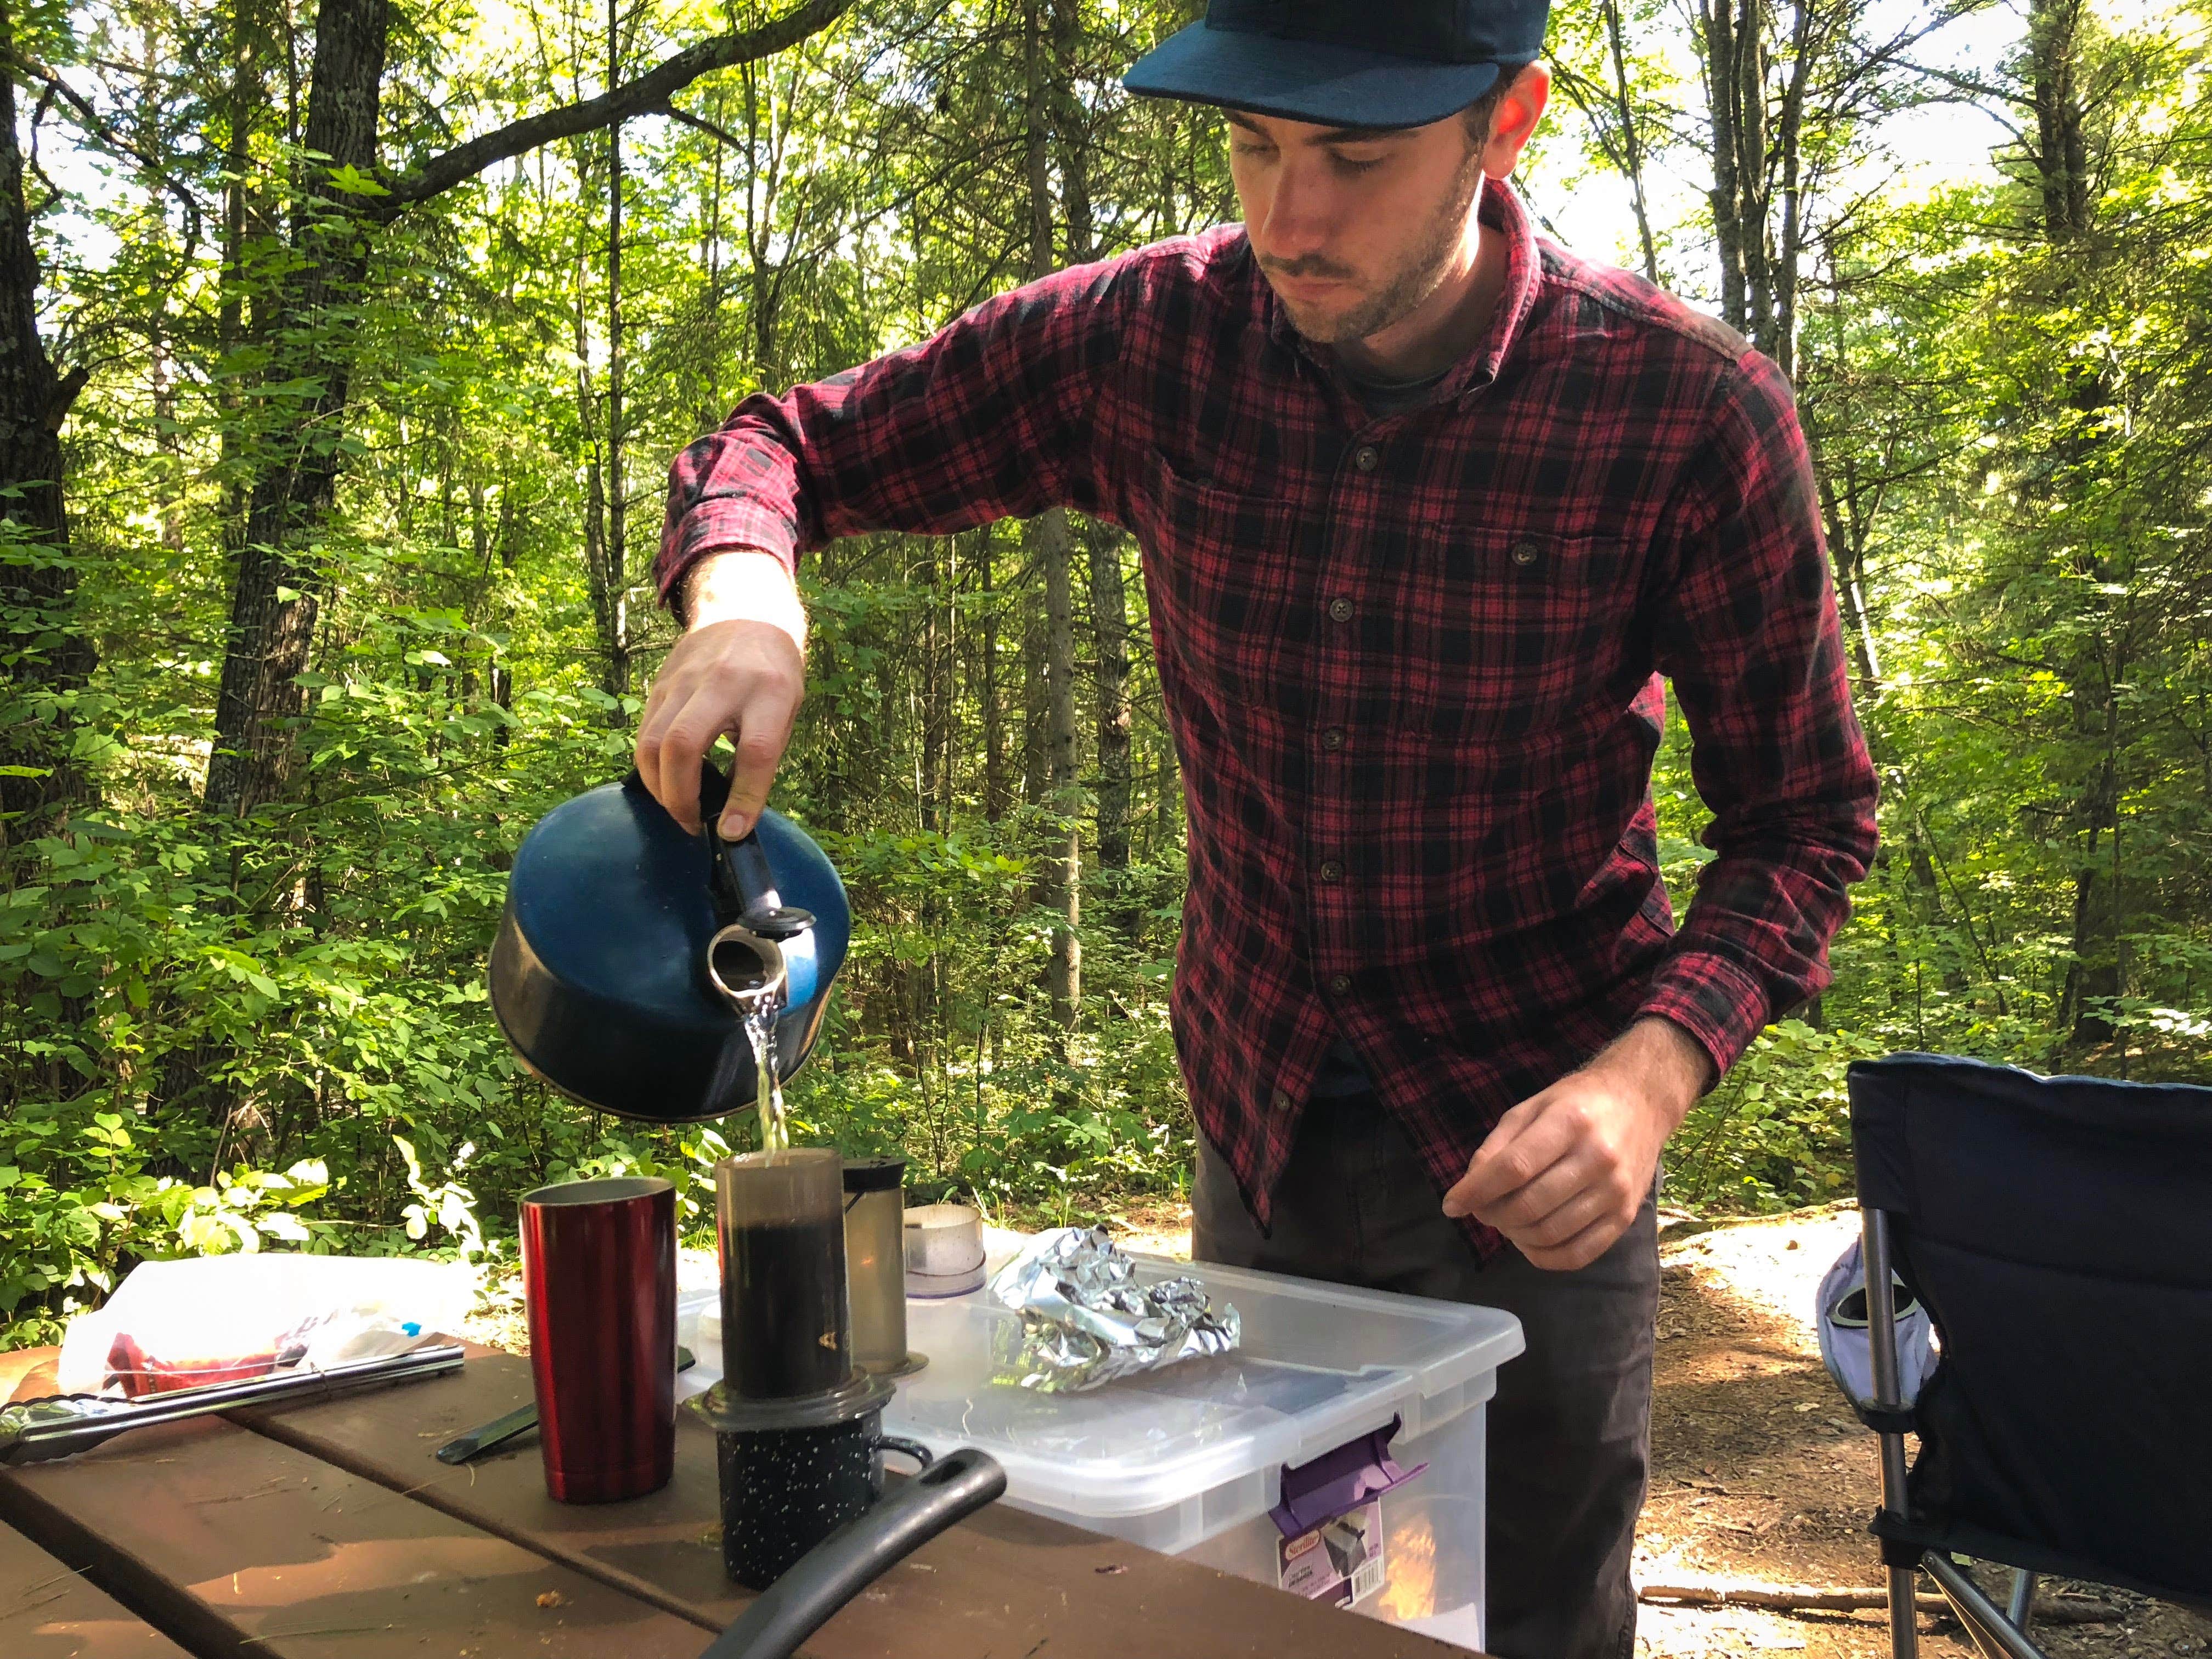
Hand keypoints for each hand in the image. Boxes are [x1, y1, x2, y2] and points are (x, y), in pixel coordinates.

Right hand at [634, 550, 807, 838]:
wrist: (744, 614)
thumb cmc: (772, 672)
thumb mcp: (786, 708)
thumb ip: (764, 754)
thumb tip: (735, 816)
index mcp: (770, 691)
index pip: (755, 751)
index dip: (744, 798)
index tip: (732, 832)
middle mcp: (723, 683)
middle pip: (684, 744)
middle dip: (680, 797)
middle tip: (693, 824)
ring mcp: (685, 681)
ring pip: (653, 742)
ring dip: (659, 788)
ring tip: (679, 809)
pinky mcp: (660, 685)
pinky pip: (645, 733)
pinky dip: (651, 767)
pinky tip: (666, 782)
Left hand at [1442, 1018, 1711, 1270]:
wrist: (1640, 1103)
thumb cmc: (1577, 1103)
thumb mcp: (1531, 1108)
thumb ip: (1498, 1146)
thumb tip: (1469, 1189)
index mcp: (1569, 1122)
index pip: (1513, 1167)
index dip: (1476, 1191)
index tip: (1451, 1205)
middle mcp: (1598, 1158)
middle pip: (1529, 1205)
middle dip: (1493, 1215)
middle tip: (1482, 1210)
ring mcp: (1615, 1192)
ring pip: (1550, 1233)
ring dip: (1515, 1236)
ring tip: (1505, 1222)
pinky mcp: (1626, 1218)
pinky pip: (1578, 1255)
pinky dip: (1544, 1256)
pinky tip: (1529, 1242)